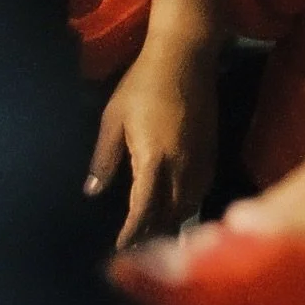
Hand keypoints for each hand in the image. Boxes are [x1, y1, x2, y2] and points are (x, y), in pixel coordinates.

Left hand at [86, 38, 217, 248]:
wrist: (185, 54)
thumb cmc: (143, 82)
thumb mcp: (114, 117)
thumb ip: (104, 158)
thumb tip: (92, 192)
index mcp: (154, 158)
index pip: (143, 209)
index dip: (132, 234)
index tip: (119, 250)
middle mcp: (181, 164)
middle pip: (171, 213)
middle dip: (153, 233)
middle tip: (136, 247)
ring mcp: (201, 156)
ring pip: (190, 202)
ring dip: (173, 220)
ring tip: (156, 231)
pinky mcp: (212, 147)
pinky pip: (203, 186)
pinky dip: (190, 201)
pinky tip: (180, 204)